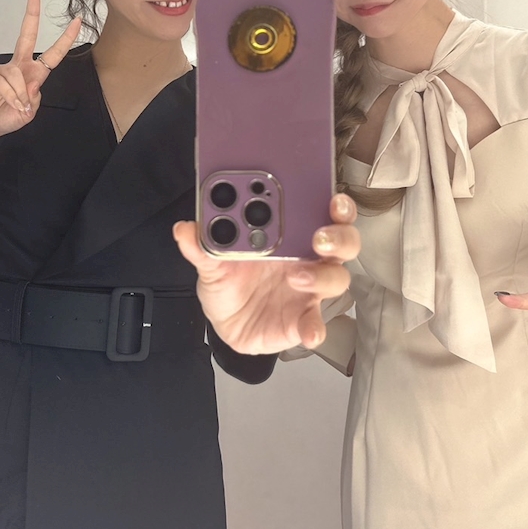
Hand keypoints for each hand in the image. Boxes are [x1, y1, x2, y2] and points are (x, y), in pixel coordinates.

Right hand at [0, 0, 80, 154]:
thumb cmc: (8, 116)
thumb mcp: (29, 112)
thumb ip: (34, 98)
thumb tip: (31, 85)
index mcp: (34, 73)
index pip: (53, 54)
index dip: (66, 39)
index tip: (77, 21)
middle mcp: (19, 66)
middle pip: (27, 35)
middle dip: (31, 14)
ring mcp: (3, 69)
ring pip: (17, 75)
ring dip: (21, 95)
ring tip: (19, 108)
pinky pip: (5, 83)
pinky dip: (11, 97)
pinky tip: (11, 104)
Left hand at [173, 193, 359, 354]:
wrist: (225, 321)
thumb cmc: (229, 282)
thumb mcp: (211, 262)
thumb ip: (202, 246)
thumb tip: (185, 229)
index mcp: (290, 234)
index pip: (322, 210)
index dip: (335, 203)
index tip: (331, 197)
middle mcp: (308, 258)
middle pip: (342, 241)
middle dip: (338, 235)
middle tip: (319, 236)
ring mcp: (310, 289)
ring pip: (336, 277)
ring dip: (322, 276)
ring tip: (297, 277)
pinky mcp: (304, 319)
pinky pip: (316, 323)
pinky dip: (315, 327)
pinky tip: (309, 330)